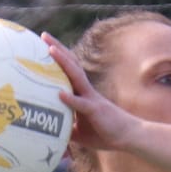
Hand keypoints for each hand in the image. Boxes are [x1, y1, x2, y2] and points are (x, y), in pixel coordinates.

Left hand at [41, 33, 141, 152]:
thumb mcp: (79, 132)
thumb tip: (49, 134)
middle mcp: (86, 91)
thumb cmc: (104, 133)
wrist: (127, 136)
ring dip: (63, 62)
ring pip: (75, 76)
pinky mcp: (96, 110)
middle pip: (70, 65)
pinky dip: (70, 99)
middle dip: (57, 49)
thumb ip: (65, 128)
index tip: (43, 44)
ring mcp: (91, 98)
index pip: (67, 70)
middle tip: (43, 35)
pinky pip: (81, 104)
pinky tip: (59, 94)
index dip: (56, 57)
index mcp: (82, 93)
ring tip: (50, 49)